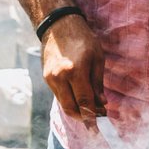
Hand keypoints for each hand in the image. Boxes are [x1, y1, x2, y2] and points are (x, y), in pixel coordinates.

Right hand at [41, 14, 105, 131]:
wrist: (58, 25)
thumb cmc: (82, 39)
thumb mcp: (97, 58)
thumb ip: (98, 83)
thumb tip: (102, 103)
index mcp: (75, 71)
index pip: (84, 102)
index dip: (93, 115)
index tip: (101, 122)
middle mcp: (60, 77)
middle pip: (71, 108)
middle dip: (84, 117)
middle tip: (96, 118)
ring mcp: (51, 79)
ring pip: (64, 104)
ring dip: (77, 110)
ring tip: (90, 108)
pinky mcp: (46, 78)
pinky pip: (59, 96)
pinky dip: (70, 100)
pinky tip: (80, 98)